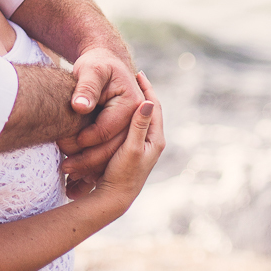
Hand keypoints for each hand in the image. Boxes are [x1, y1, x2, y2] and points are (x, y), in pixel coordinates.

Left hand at [58, 47, 143, 188]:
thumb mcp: (91, 70)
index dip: (84, 139)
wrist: (106, 61)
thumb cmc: (98, 64)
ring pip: (112, 154)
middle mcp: (138, 119)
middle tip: (64, 167)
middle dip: (87, 160)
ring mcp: (134, 127)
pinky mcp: (126, 132)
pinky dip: (95, 163)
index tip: (64, 144)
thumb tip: (80, 108)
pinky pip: (112, 152)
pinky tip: (77, 172)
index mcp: (132, 104)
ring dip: (90, 167)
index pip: (107, 130)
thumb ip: (86, 88)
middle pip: (112, 147)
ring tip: (68, 172)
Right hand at [89, 72, 163, 211]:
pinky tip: (117, 108)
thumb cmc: (123, 174)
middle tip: (133, 76)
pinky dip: (127, 113)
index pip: (154, 107)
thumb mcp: (131, 149)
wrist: (115, 197)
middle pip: (149, 110)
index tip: (138, 73)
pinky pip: (131, 125)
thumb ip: (138, 127)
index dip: (147, 89)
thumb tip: (147, 102)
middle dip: (142, 92)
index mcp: (155, 139)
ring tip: (127, 87)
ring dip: (134, 101)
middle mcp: (152, 141)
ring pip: (140, 117)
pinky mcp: (132, 149)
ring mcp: (142, 145)